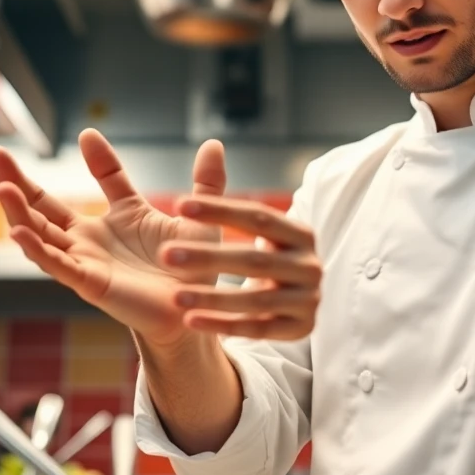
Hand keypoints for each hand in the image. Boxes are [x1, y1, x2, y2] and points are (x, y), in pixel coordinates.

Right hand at [0, 129, 225, 349]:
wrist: (194, 314)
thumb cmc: (194, 272)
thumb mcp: (200, 218)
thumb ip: (206, 181)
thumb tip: (214, 143)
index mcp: (123, 218)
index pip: (106, 179)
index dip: (99, 158)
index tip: (88, 134)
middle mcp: (97, 238)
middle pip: (47, 206)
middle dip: (18, 181)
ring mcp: (88, 260)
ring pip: (42, 233)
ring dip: (19, 212)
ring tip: (1, 186)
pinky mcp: (90, 284)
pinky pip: (57, 265)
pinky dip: (37, 249)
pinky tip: (18, 231)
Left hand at [158, 196, 321, 340]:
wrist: (295, 305)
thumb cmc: (266, 258)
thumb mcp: (256, 228)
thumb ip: (230, 195)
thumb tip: (211, 145)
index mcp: (300, 233)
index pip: (258, 217)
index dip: (219, 211)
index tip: (178, 205)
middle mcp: (310, 265)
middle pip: (254, 260)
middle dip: (208, 257)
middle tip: (164, 253)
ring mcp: (308, 299)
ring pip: (256, 300)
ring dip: (213, 297)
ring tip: (174, 296)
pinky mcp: (300, 329)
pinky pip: (257, 329)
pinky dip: (223, 325)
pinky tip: (190, 321)